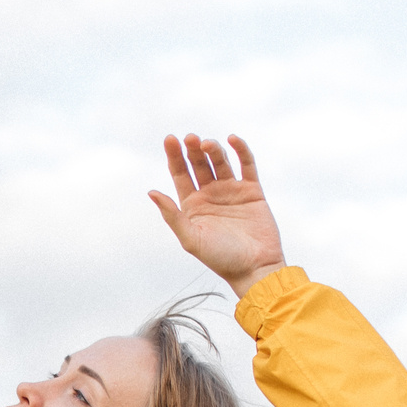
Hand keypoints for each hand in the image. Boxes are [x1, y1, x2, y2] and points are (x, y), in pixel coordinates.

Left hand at [148, 133, 285, 298]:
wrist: (255, 268)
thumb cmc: (221, 259)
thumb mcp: (191, 238)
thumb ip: (172, 215)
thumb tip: (152, 192)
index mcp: (192, 205)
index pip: (180, 174)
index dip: (174, 156)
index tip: (170, 139)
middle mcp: (210, 195)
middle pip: (198, 164)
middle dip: (193, 149)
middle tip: (189, 138)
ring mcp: (231, 191)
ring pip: (220, 161)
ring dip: (213, 149)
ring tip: (207, 143)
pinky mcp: (252, 190)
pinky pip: (246, 164)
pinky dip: (240, 150)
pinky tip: (233, 139)